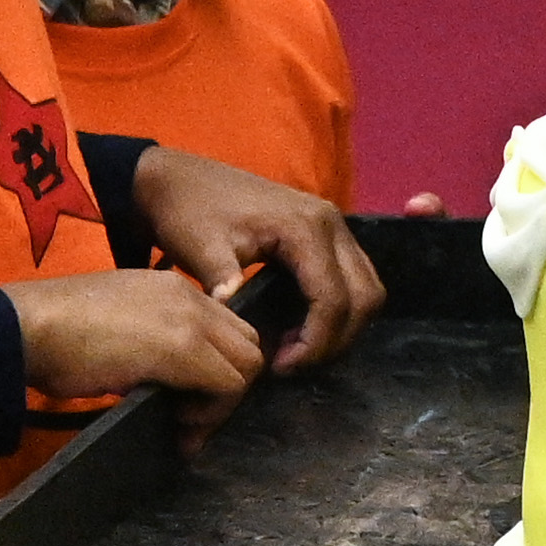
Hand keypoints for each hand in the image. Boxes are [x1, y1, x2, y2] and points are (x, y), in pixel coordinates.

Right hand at [4, 267, 267, 447]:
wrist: (26, 325)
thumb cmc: (53, 331)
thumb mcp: (113, 328)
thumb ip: (146, 344)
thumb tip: (156, 381)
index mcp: (172, 287)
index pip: (227, 328)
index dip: (218, 369)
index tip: (188, 401)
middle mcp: (189, 296)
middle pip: (247, 345)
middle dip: (229, 388)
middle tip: (190, 418)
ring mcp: (189, 320)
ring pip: (247, 366)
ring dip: (222, 402)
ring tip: (182, 423)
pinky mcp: (182, 349)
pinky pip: (227, 386)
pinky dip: (211, 412)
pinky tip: (178, 423)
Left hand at [131, 146, 388, 371]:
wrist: (178, 179)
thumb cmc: (189, 211)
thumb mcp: (202, 248)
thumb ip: (224, 285)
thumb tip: (237, 328)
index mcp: (306, 227)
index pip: (333, 299)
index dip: (315, 342)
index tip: (281, 366)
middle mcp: (332, 223)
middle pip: (366, 296)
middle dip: (336, 339)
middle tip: (292, 363)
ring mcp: (334, 225)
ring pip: (367, 288)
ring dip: (342, 325)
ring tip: (295, 348)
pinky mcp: (327, 232)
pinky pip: (353, 277)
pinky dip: (338, 308)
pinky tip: (297, 326)